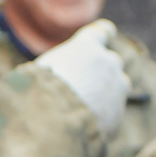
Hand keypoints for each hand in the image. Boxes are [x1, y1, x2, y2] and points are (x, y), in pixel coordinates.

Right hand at [35, 19, 130, 137]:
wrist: (50, 119)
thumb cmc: (37, 89)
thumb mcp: (43, 68)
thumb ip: (63, 66)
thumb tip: (64, 76)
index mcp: (87, 45)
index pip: (103, 31)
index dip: (104, 33)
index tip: (108, 33)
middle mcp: (108, 61)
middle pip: (111, 61)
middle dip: (100, 71)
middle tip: (82, 85)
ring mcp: (117, 87)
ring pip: (118, 86)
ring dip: (105, 94)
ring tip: (81, 108)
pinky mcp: (118, 112)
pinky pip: (110, 112)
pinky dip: (100, 117)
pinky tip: (80, 125)